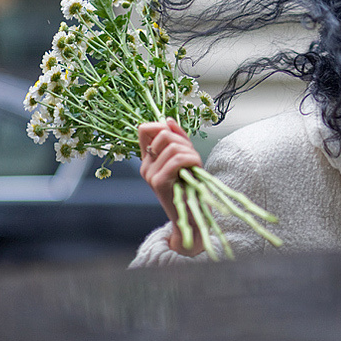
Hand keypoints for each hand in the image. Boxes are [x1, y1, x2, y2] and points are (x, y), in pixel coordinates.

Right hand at [138, 118, 204, 254]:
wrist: (191, 219)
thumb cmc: (191, 189)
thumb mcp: (185, 159)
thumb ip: (177, 139)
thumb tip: (168, 120)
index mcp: (149, 159)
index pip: (145, 129)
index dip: (162, 126)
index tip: (178, 138)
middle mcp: (145, 166)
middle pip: (163, 133)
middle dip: (183, 140)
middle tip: (191, 157)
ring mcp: (150, 174)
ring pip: (173, 146)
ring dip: (191, 153)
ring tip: (194, 167)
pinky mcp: (158, 183)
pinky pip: (177, 159)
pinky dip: (192, 160)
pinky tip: (195, 170)